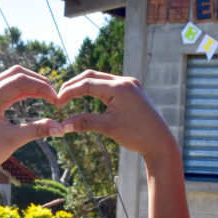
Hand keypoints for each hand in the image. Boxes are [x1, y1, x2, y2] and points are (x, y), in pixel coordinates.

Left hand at [0, 65, 63, 177]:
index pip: (20, 80)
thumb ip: (37, 130)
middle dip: (36, 81)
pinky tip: (31, 97)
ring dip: (28, 84)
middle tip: (53, 94)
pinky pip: (3, 88)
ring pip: (8, 79)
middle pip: (15, 73)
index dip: (42, 87)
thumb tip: (61, 128)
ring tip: (45, 95)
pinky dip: (18, 91)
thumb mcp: (13, 140)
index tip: (56, 99)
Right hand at [56, 70, 176, 162]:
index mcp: (120, 88)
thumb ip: (85, 123)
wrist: (160, 141)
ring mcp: (130, 84)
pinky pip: (109, 84)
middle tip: (60, 97)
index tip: (57, 102)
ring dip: (84, 86)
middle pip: (92, 76)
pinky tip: (86, 97)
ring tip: (69, 96)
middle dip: (74, 85)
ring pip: (100, 79)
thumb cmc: (136, 135)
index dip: (69, 91)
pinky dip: (96, 89)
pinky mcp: (132, 90)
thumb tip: (62, 126)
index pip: (87, 84)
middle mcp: (125, 81)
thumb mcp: (108, 128)